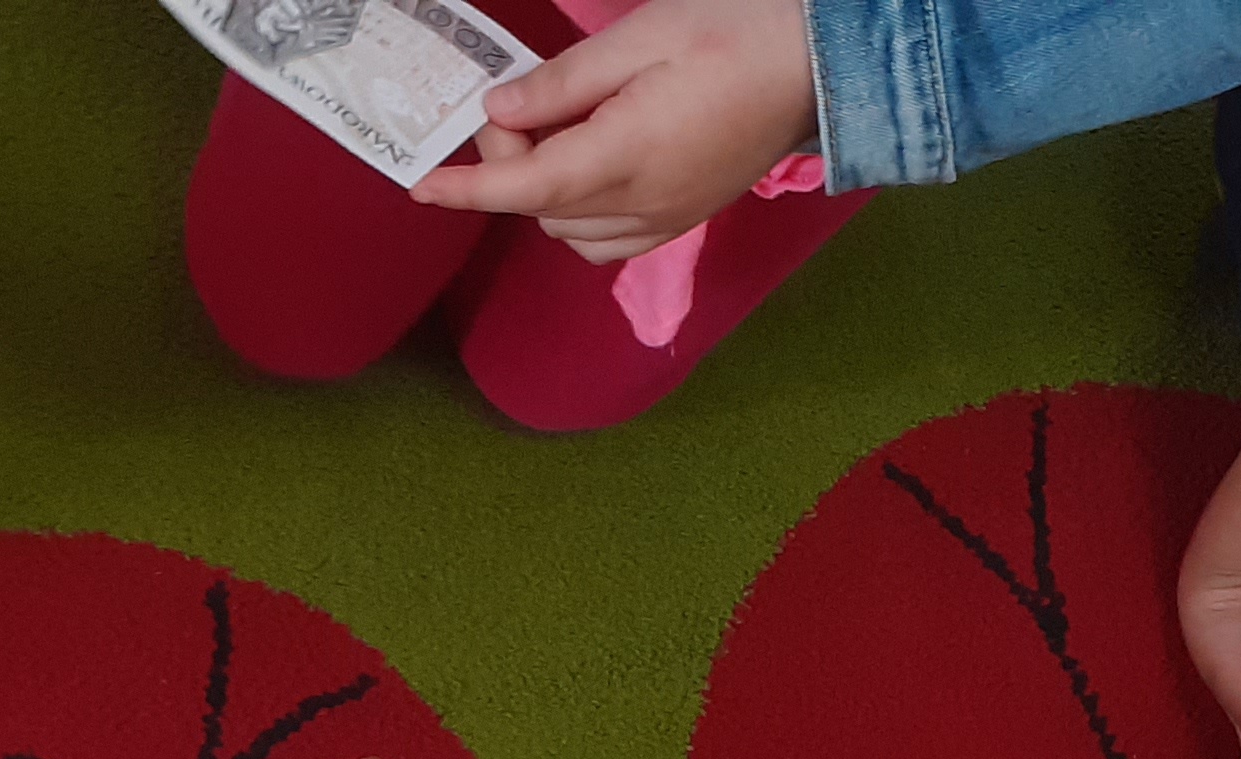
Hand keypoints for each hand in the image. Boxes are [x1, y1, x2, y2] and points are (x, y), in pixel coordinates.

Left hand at [408, 0, 819, 261]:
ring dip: (545, 195)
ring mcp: (668, 220)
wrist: (818, 66)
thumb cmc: (734, 34)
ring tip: (558, 132)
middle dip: (512, 169)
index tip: (422, 185)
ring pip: (573, 234)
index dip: (466, 189)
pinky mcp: (685, 218)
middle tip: (521, 108)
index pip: (523, 188)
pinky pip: (611, 242)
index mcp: (624, 156)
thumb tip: (501, 113)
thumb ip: (563, 83)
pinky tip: (587, 167)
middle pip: (543, 211)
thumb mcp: (639, 37)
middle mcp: (642, 204)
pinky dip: (580, 216)